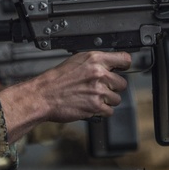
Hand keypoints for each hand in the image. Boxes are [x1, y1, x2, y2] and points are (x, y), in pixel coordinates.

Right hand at [0, 51, 131, 136]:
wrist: (44, 95)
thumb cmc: (57, 79)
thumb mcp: (77, 61)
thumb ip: (96, 62)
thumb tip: (111, 66)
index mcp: (95, 59)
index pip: (124, 59)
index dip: (124, 66)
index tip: (122, 69)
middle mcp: (99, 73)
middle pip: (122, 83)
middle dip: (113, 87)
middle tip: (100, 88)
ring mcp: (98, 90)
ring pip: (116, 99)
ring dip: (107, 100)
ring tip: (92, 97)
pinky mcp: (96, 106)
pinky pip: (109, 111)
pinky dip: (102, 111)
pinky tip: (91, 105)